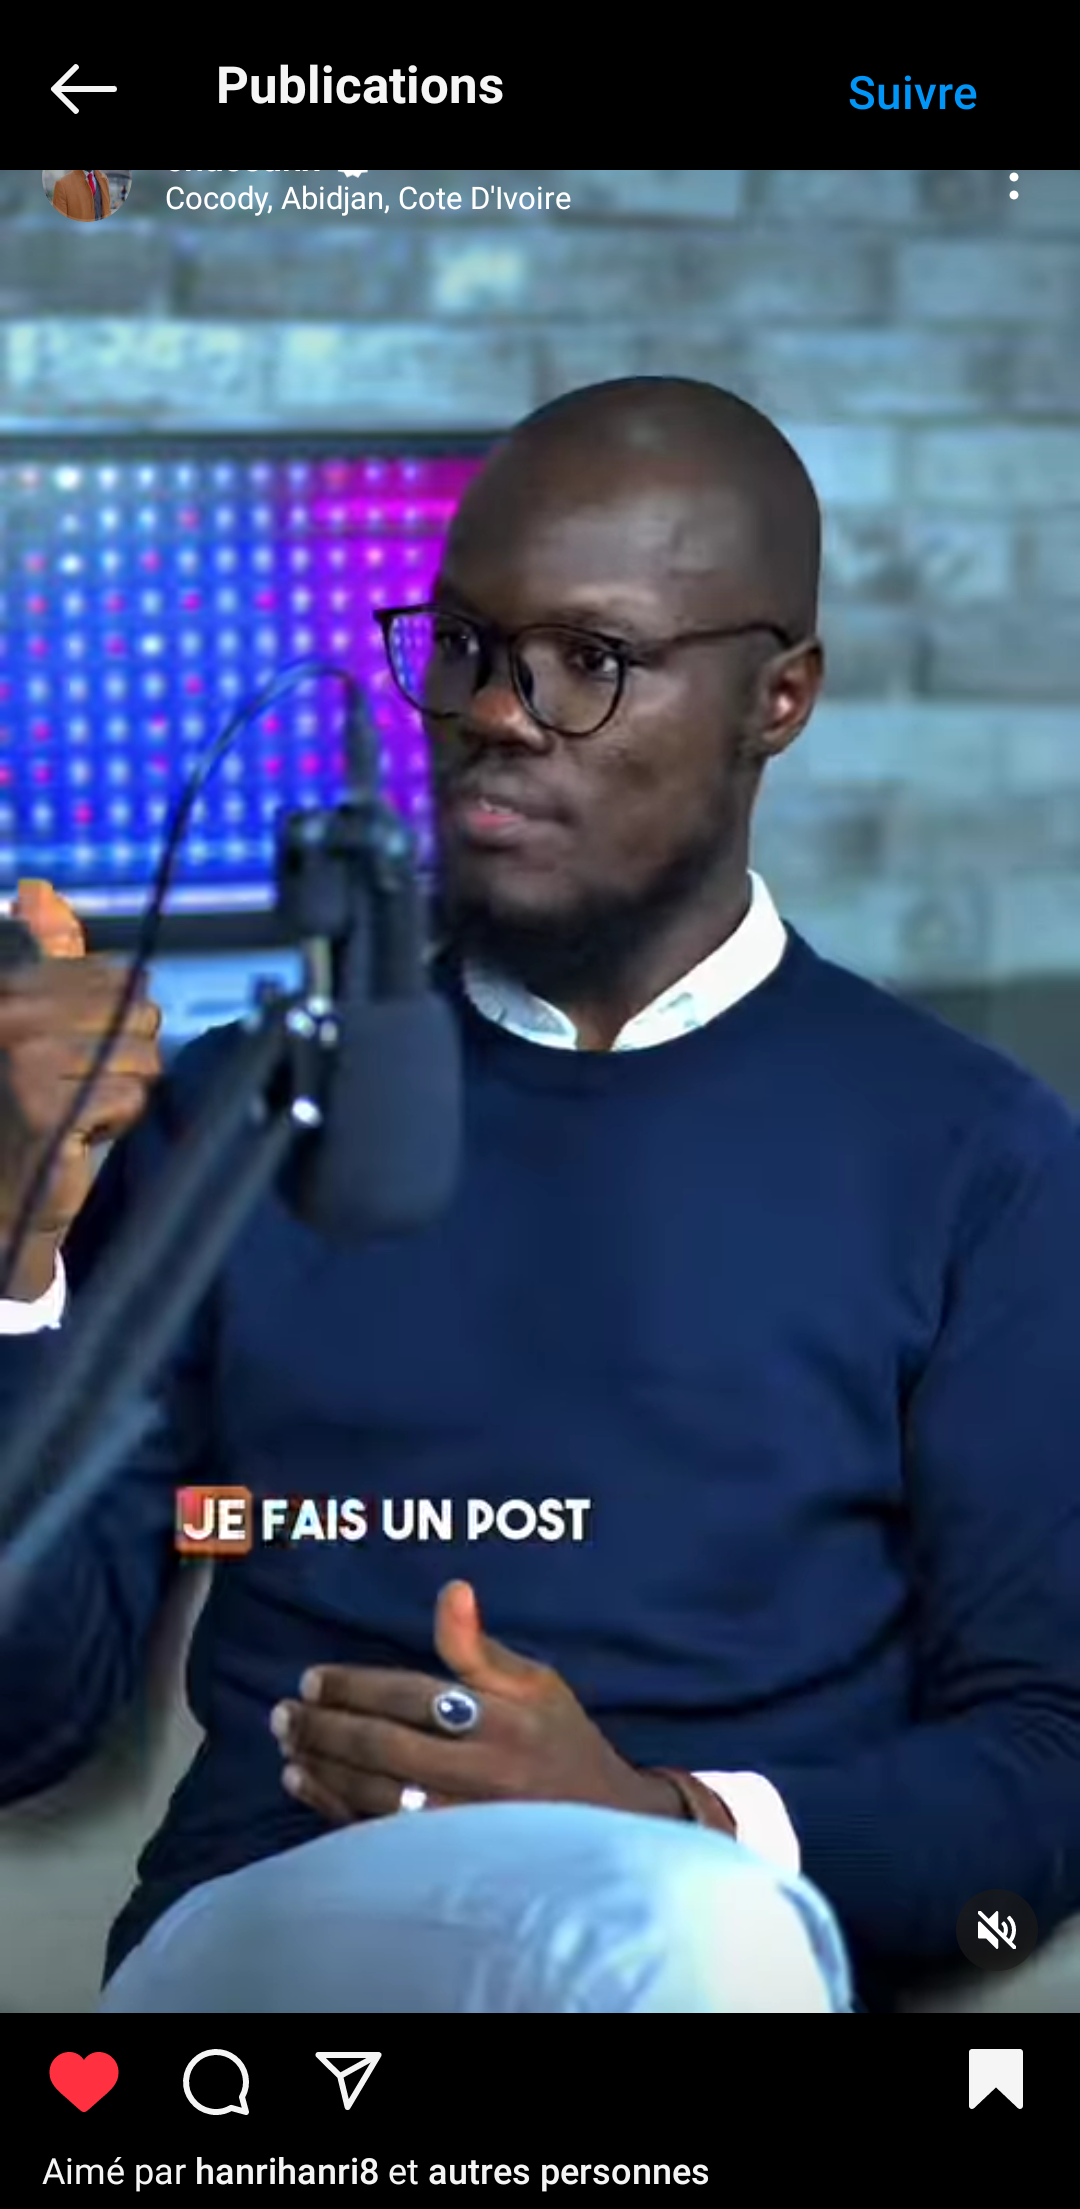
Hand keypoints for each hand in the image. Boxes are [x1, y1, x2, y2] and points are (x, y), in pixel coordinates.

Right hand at [0, 880, 162, 1248]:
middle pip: (137, 1013)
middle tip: (85, 1089)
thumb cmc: (26, 1112)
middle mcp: (10, 1016)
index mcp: (9, 988)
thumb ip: (68, 985)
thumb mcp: (44, 1034)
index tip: (83, 1055)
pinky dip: (118, 1121)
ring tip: (81, 1112)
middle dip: (128, 1058)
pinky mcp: (44, 1109)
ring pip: (141, 1056)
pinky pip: (130, 1096)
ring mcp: (24, 1062)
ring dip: (124, 1092)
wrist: (1, 1192)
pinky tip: (80, 1134)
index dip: (123, 1022)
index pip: (115, 976)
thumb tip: (97, 940)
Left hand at [270, 1580, 683, 1823]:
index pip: (412, 1696)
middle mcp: (481, 1771)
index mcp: (502, 1719)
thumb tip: (451, 1590)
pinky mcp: (451, 1859)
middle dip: (325, 1727)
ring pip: (374, 1793)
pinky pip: (380, 1835)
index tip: (312, 1679)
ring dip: (322, 1768)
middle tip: (283, 1713)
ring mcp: (464, 1822)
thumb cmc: (562, 1742)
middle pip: (384, 1745)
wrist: (604, 1825)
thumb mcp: (536, 1683)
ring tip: (286, 1746)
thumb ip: (479, 1646)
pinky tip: (305, 1787)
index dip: (355, 1687)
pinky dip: (335, 1809)